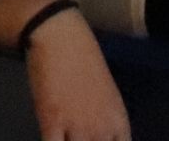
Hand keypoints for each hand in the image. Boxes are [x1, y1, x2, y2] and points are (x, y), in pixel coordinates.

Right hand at [24, 10, 130, 140]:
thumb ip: (106, 121)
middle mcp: (102, 129)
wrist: (60, 37)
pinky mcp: (51, 122)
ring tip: (62, 133)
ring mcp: (77, 128)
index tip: (92, 139)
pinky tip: (50, 135)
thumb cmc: (84, 59)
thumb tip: (101, 137)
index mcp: (118, 121)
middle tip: (74, 135)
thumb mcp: (106, 94)